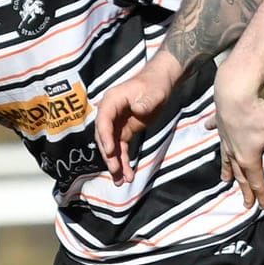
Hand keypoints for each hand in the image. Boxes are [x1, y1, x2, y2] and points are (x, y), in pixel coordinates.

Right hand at [94, 62, 177, 182]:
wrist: (160, 83)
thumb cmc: (155, 85)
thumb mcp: (153, 93)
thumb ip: (145, 102)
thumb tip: (137, 110)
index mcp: (112, 101)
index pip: (104, 120)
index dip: (105, 137)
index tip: (109, 152)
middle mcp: (110, 113)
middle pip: (104, 137)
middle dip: (109, 156)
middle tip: (115, 171)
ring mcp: (116, 123)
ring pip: (111, 146)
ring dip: (115, 164)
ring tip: (120, 181)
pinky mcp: (124, 131)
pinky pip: (121, 148)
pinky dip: (123, 161)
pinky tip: (127, 175)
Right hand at [212, 67, 263, 209]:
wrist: (235, 92)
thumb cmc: (258, 113)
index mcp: (248, 158)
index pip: (256, 182)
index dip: (260, 195)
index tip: (262, 207)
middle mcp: (234, 152)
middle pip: (241, 176)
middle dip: (245, 191)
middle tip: (246, 205)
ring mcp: (225, 139)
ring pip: (226, 159)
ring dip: (227, 170)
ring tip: (225, 180)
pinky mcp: (220, 124)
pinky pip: (216, 131)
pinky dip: (213, 131)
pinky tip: (207, 128)